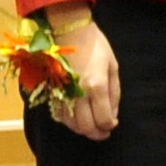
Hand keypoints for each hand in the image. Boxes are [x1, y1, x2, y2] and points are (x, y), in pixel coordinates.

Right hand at [47, 6, 120, 141]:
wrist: (68, 31)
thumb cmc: (95, 45)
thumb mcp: (112, 66)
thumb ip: (114, 92)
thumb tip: (112, 115)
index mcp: (96, 86)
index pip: (102, 119)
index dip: (108, 126)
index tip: (112, 125)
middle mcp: (78, 94)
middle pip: (85, 126)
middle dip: (96, 133)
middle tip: (103, 133)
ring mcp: (63, 94)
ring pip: (71, 124)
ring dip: (82, 130)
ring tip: (92, 127)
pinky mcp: (52, 92)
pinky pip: (60, 115)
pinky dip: (69, 122)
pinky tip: (77, 119)